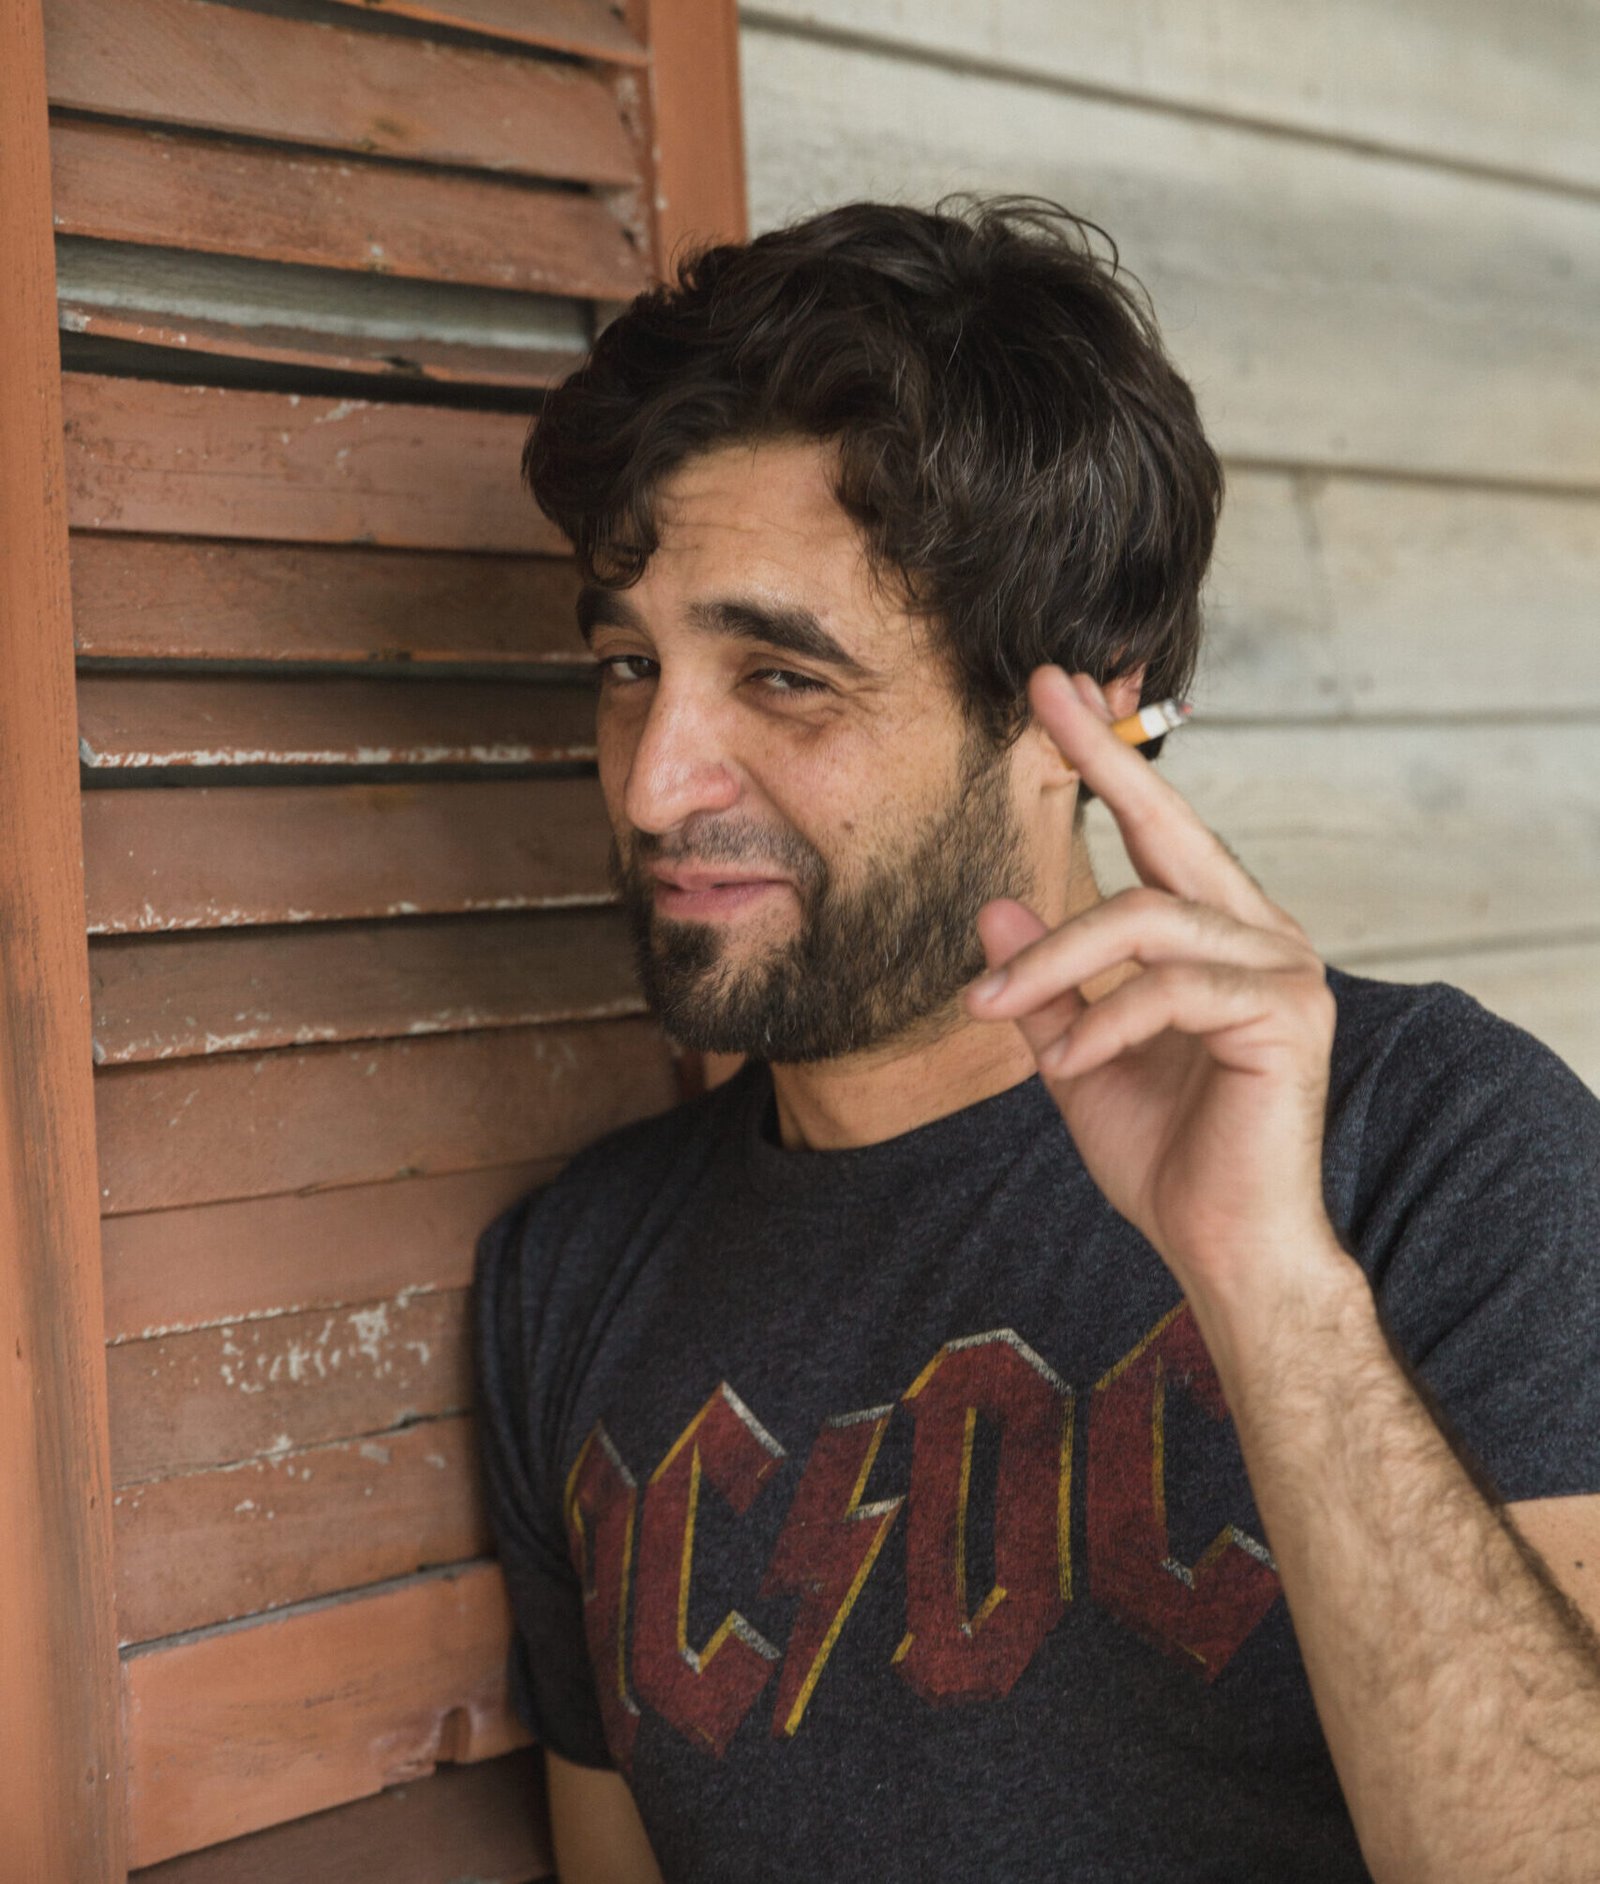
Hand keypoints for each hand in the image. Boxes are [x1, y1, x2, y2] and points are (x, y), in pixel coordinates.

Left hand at [966, 667, 1353, 1329]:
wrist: (1223, 1249)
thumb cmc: (1164, 1157)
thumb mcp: (1076, 1054)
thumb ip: (1045, 985)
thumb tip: (992, 907)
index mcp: (1217, 937)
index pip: (1160, 833)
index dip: (1110, 761)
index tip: (1055, 693)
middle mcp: (1261, 936)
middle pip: (1170, 834)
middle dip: (1107, 759)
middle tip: (1042, 694)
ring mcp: (1283, 970)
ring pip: (1147, 921)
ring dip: (1056, 962)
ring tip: (991, 1011)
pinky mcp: (1287, 1015)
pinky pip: (1171, 989)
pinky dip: (1104, 1022)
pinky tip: (1067, 1064)